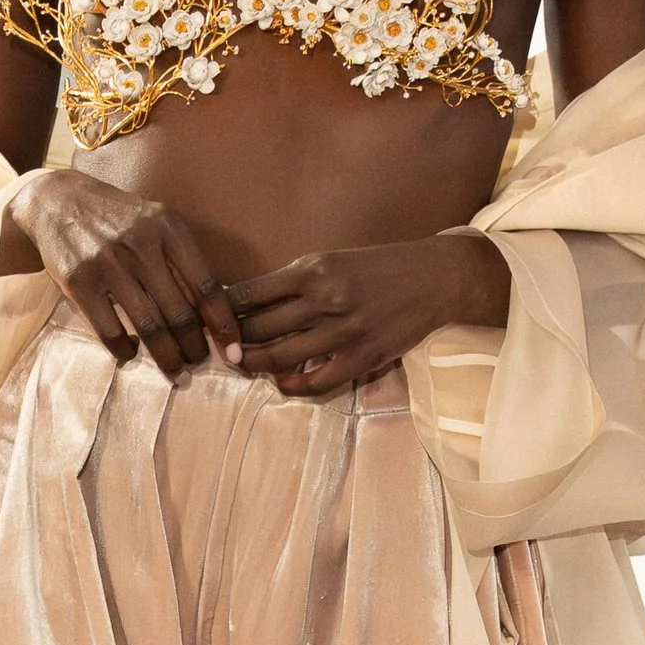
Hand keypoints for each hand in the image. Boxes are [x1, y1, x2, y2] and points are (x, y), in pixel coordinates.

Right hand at [8, 164, 241, 379]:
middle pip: (180, 313)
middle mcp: (140, 243)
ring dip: (167, 358)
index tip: (232, 351)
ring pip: (149, 327)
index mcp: (169, 227)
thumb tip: (212, 315)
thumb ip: (181, 262)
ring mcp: (108, 263)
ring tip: (176, 372)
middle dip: (194, 348)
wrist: (58, 200)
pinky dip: (125, 350)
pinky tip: (132, 353)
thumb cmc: (119, 219)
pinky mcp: (79, 281)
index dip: (223, 324)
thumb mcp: (156, 224)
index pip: (206, 286)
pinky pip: (110, 331)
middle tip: (199, 363)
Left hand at [227, 231, 508, 396]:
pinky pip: (317, 382)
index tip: (209, 317)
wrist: (434, 279)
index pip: (250, 294)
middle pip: (259, 329)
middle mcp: (325, 300)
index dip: (222, 309)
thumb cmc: (379, 266)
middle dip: (231, 341)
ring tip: (242, 364)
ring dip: (254, 364)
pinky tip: (281, 382)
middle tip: (217, 347)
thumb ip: (294, 281)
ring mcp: (344, 333)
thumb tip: (249, 302)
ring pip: (281, 358)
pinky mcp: (363, 358)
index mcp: (313, 270)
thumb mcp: (332, 259)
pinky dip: (292, 385)